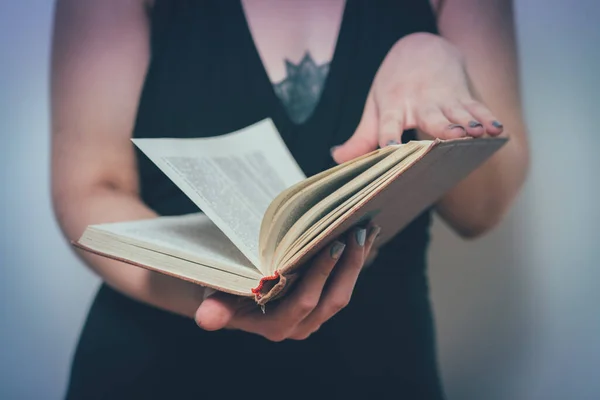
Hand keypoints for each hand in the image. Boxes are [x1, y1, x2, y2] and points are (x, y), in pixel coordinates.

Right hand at [194, 225, 380, 340]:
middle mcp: (299, 326)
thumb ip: (216, 308)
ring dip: (357, 263)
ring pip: (343, 293)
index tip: (333, 244)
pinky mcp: (321, 304)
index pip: (305, 301)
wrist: (228, 294)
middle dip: (349, 265)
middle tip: (357, 231)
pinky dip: (354, 262)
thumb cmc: (220, 289)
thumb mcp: (214, 294)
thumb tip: (207, 320)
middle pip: (333, 299)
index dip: (322, 274)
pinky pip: (343, 285)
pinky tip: (364, 239)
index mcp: (276, 326)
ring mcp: (313, 317)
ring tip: (366, 230)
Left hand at [332, 32, 504, 163]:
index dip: (390, 137)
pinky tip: (498, 130)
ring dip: (468, 123)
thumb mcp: (375, 106)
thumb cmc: (395, 84)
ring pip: (457, 112)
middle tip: (450, 138)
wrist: (421, 50)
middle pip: (429, 117)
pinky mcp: (462, 95)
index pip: (389, 123)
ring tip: (476, 133)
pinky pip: (476, 107)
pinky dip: (487, 118)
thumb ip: (361, 137)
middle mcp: (419, 102)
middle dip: (440, 128)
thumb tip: (338, 159)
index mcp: (394, 105)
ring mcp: (443, 98)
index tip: (391, 150)